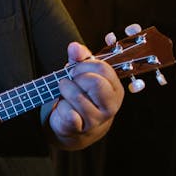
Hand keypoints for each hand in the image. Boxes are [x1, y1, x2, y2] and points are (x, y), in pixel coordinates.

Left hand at [47, 28, 129, 146]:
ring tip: (64, 92)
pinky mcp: (81, 128)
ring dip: (65, 91)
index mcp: (115, 88)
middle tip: (70, 80)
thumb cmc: (81, 94)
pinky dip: (60, 108)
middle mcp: (111, 105)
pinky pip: (68, 113)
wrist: (75, 126)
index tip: (75, 69)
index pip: (103, 69)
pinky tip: (64, 108)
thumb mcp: (82, 73)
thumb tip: (74, 47)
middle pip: (95, 83)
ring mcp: (97, 119)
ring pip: (78, 97)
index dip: (84, 65)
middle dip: (76, 78)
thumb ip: (80, 58)